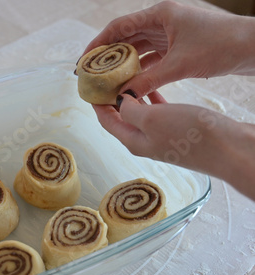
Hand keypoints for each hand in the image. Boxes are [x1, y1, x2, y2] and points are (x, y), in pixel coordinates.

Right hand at [83, 1, 254, 97]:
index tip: (84, 60)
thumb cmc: (220, 46)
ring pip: (137, 50)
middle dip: (107, 56)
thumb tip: (123, 97)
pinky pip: (151, 59)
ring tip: (107, 82)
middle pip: (125, 38)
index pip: (119, 27)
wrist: (252, 48)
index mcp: (159, 14)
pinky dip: (140, 71)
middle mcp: (161, 21)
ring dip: (123, 65)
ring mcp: (169, 34)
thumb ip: (147, 81)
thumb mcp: (179, 65)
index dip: (98, 43)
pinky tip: (130, 84)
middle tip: (92, 74)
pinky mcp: (177, 47)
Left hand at [93, 93, 254, 199]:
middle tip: (108, 78)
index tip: (90, 87)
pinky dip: (152, 99)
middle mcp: (145, 141)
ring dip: (133, 97)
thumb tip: (120, 102)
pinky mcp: (180, 131)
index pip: (107, 122)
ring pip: (141, 114)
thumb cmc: (191, 135)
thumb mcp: (153, 119)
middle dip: (112, 99)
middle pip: (121, 119)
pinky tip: (152, 87)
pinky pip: (159, 113)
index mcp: (133, 141)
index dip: (97, 105)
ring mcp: (163, 137)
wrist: (231, 149)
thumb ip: (131, 111)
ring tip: (127, 77)